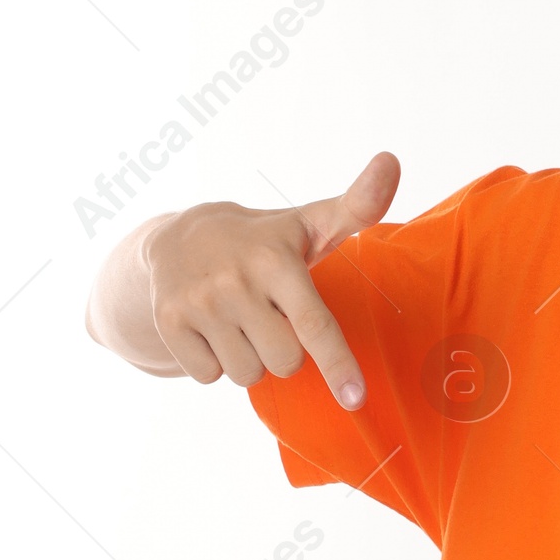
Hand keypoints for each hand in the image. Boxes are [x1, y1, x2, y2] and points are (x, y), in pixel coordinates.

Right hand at [127, 151, 400, 405]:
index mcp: (276, 260)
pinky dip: (216, 362)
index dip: (338, 363)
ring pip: (248, 375)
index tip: (355, 398)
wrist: (179, 239)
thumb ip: (358, 205)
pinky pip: (210, 377)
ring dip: (251, 358)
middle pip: (285, 362)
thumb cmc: (265, 242)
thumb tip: (391, 161)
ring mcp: (198, 302)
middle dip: (285, 350)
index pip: (314, 322)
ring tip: (241, 321)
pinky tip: (212, 329)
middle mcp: (235, 280)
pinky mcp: (168, 322)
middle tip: (270, 315)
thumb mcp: (309, 222)